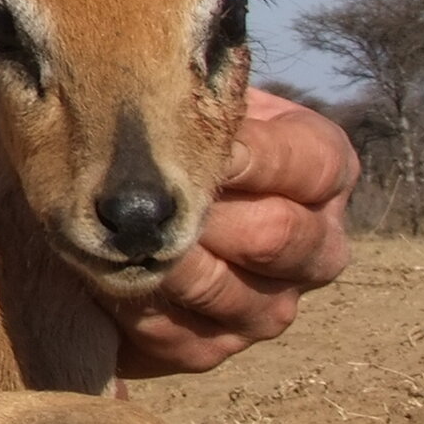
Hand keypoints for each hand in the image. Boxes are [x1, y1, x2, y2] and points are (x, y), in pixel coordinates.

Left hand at [111, 87, 357, 376]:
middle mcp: (314, 244)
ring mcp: (270, 304)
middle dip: (203, 213)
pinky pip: (187, 339)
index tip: (192, 139)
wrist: (106, 199)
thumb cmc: (157, 129)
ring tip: (114, 235)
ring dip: (166, 264)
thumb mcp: (189, 95)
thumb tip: (171, 76)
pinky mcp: (216, 347)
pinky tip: (101, 278)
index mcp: (321, 171)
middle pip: (279, 237)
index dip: (254, 155)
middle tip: (145, 196)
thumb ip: (198, 90)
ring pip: (234, 295)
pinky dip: (139, 309)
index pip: (314, 165)